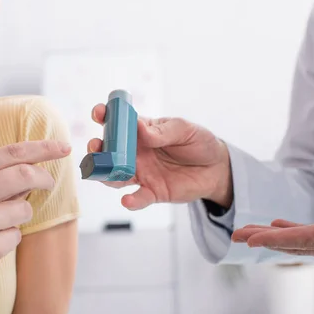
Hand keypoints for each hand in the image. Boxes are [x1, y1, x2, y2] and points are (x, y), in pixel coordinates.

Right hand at [0, 140, 70, 294]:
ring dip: (21, 214)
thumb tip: (36, 167)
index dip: (43, 148)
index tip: (64, 147)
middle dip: (45, 178)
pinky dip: (10, 238)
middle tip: (50, 184)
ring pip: (25, 208)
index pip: (13, 152)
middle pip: (25, 175)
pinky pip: (17, 235)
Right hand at [87, 104, 231, 209]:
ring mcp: (141, 173)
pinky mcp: (152, 192)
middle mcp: (135, 152)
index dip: (105, 116)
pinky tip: (128, 200)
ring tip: (104, 172)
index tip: (99, 113)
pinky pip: (138, 198)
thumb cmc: (198, 142)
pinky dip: (131, 201)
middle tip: (96, 146)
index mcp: (140, 131)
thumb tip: (141, 128)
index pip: (117, 122)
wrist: (217, 168)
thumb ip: (162, 131)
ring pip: (114, 176)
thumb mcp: (184, 130)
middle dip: (97, 149)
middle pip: (107, 151)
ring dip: (105, 174)